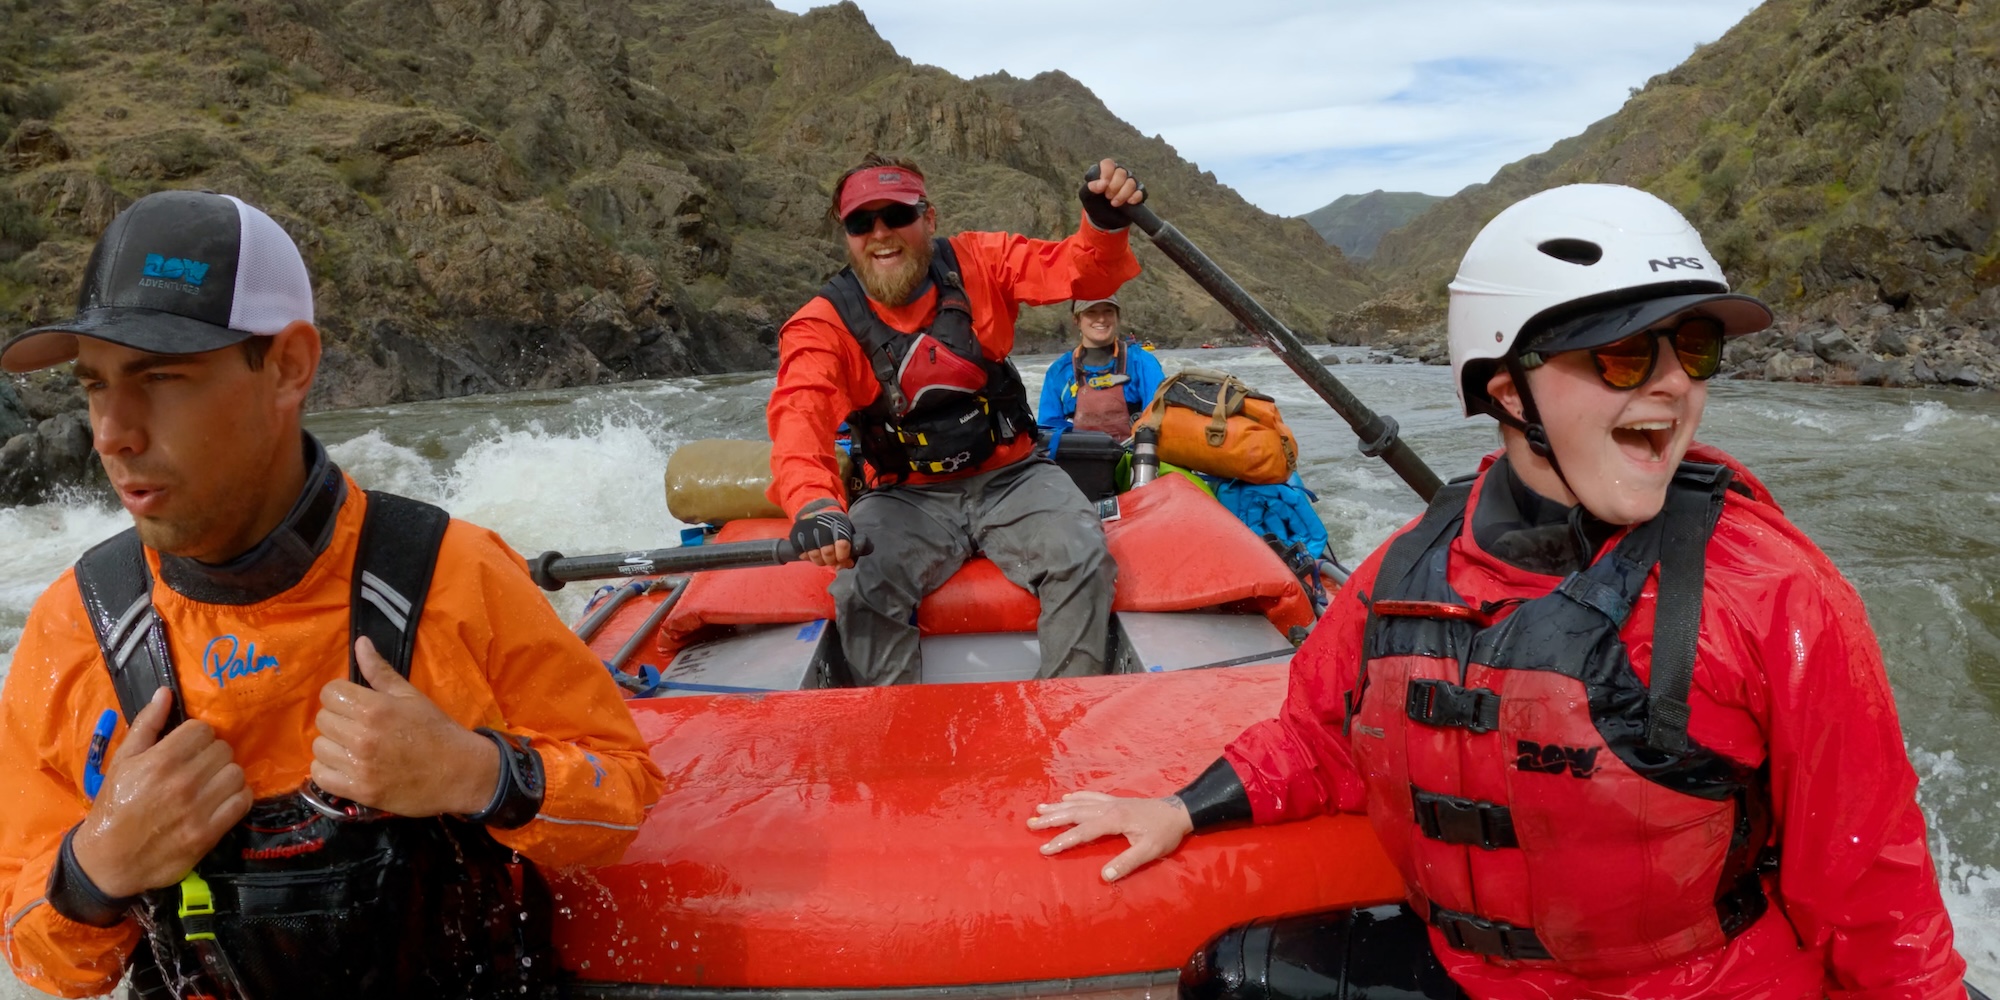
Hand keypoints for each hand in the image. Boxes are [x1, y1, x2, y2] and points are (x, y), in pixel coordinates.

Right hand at [70, 689, 250, 898]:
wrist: (108, 860)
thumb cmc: (114, 806)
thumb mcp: (122, 761)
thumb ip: (146, 725)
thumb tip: (165, 693)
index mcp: (160, 760)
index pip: (203, 729)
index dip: (197, 736)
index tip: (188, 748)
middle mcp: (183, 782)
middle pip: (223, 749)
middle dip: (212, 754)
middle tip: (199, 767)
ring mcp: (198, 809)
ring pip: (236, 772)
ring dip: (226, 775)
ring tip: (211, 783)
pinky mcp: (209, 833)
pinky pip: (243, 800)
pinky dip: (237, 798)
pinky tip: (220, 800)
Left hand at [311, 637, 499, 816]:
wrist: (459, 772)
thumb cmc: (436, 730)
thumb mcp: (410, 695)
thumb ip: (379, 670)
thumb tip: (360, 642)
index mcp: (374, 708)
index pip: (329, 692)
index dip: (340, 695)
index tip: (354, 703)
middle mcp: (361, 736)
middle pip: (322, 720)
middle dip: (337, 719)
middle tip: (357, 726)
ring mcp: (359, 766)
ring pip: (319, 748)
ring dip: (333, 746)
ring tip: (353, 748)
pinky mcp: (358, 791)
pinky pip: (320, 776)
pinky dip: (329, 771)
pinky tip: (347, 767)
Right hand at [790, 501, 854, 568]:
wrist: (817, 510)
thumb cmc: (834, 524)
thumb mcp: (846, 531)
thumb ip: (848, 549)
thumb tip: (842, 566)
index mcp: (837, 525)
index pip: (842, 545)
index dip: (843, 556)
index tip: (842, 557)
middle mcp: (821, 527)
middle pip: (827, 553)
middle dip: (831, 560)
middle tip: (831, 559)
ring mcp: (807, 532)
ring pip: (814, 556)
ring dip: (820, 561)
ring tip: (822, 557)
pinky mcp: (796, 537)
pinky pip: (802, 554)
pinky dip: (808, 557)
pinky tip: (812, 553)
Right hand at [1028, 790, 1192, 881]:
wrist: (1179, 811)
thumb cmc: (1164, 833)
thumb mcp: (1149, 851)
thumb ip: (1126, 863)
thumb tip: (1103, 876)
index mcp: (1114, 820)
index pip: (1082, 832)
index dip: (1063, 841)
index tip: (1044, 849)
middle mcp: (1108, 808)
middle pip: (1074, 813)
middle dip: (1052, 819)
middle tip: (1030, 823)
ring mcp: (1111, 802)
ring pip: (1079, 803)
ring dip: (1059, 806)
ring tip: (1039, 809)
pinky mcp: (1116, 801)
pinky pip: (1090, 797)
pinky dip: (1077, 797)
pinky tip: (1067, 798)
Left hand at [1080, 158, 1145, 229]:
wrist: (1105, 220)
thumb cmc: (1095, 204)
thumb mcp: (1087, 196)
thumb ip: (1090, 188)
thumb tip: (1101, 185)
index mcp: (1105, 171)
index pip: (1108, 163)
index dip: (1106, 174)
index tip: (1102, 186)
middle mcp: (1118, 174)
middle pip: (1121, 173)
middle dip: (1114, 187)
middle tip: (1108, 197)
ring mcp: (1129, 183)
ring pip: (1131, 182)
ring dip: (1123, 194)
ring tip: (1114, 203)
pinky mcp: (1138, 193)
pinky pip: (1141, 191)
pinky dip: (1135, 197)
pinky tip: (1129, 203)